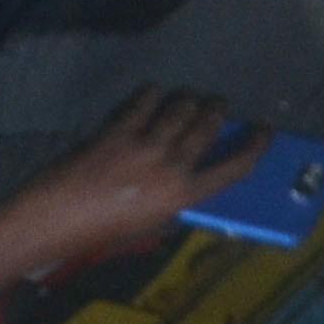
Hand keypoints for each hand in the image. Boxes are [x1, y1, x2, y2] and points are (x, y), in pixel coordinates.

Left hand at [0, 90, 265, 264]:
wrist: (59, 217)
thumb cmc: (105, 230)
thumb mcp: (151, 224)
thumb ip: (175, 198)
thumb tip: (192, 173)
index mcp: (184, 197)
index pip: (233, 169)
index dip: (255, 147)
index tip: (265, 130)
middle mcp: (170, 167)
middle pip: (206, 127)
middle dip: (217, 111)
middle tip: (219, 103)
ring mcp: (144, 144)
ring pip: (179, 108)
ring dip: (189, 99)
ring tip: (191, 97)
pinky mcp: (118, 129)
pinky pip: (144, 102)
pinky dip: (153, 94)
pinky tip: (154, 93)